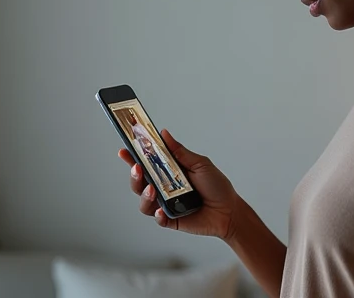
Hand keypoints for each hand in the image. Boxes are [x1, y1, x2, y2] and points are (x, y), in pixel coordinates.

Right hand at [118, 129, 241, 239]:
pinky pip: (158, 218)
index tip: (124, 150)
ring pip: (144, 202)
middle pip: (139, 182)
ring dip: (144, 195)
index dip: (132, 157)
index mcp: (168, 171)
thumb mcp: (200, 164)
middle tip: (137, 168)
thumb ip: (180, 152)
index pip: (146, 163)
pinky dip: (158, 215)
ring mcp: (166, 204)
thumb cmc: (216, 187)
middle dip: (134, 175)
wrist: (229, 211)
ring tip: (153, 189)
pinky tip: (162, 210)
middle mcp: (164, 187)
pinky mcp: (171, 219)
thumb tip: (164, 134)